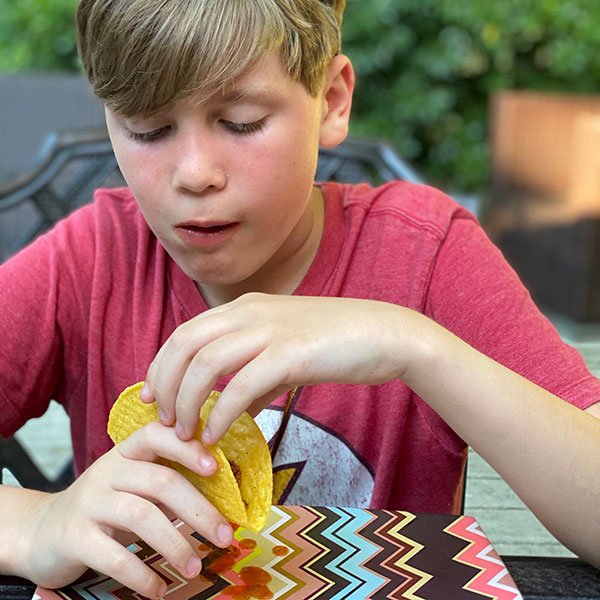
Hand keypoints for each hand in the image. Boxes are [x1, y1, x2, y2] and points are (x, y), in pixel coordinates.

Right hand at [24, 422, 232, 597]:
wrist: (43, 532)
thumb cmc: (104, 508)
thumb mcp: (133, 487)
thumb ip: (166, 485)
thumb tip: (222, 503)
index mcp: (126, 454)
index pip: (157, 436)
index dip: (187, 448)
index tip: (215, 468)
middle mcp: (108, 471)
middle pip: (161, 481)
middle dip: (199, 510)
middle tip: (225, 537)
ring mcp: (89, 502)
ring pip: (142, 516)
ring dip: (175, 544)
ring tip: (194, 567)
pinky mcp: (74, 536)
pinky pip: (114, 556)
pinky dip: (141, 574)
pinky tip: (158, 589)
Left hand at [143, 293, 415, 442]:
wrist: (383, 334)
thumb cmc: (336, 343)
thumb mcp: (287, 352)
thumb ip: (257, 376)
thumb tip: (237, 409)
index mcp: (245, 307)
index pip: (185, 332)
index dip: (161, 365)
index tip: (152, 396)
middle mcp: (250, 312)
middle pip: (185, 344)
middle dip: (165, 384)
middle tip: (163, 420)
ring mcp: (270, 330)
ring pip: (206, 364)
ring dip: (188, 403)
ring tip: (186, 433)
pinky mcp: (291, 354)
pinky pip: (241, 386)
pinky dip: (221, 413)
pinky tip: (217, 434)